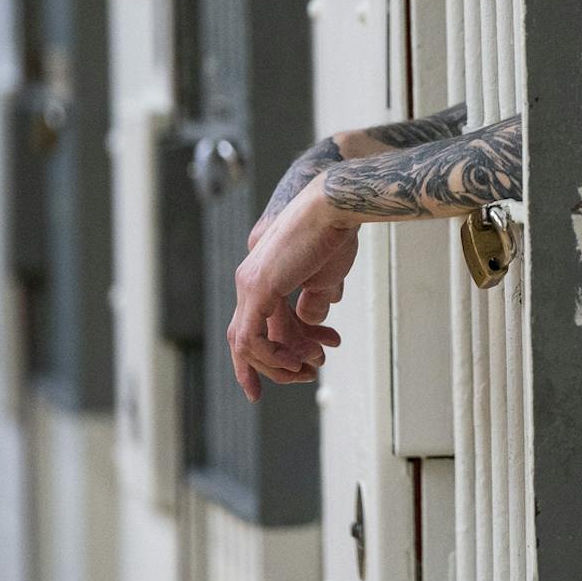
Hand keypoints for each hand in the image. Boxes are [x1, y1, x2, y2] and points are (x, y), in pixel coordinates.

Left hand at [227, 179, 357, 401]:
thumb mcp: (324, 280)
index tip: (308, 365)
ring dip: (279, 365)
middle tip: (310, 373)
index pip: (260, 326)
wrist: (334, 207)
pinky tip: (297, 360)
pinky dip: (272, 357)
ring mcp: (250, 285)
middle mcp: (248, 282)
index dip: (277, 353)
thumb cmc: (334, 234)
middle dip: (275, 366)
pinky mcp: (259, 288)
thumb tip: (308, 324)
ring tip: (312, 366)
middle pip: (247, 339)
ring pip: (247, 344)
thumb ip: (313, 304)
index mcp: (262, 278)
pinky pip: (251, 339)